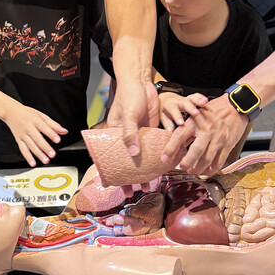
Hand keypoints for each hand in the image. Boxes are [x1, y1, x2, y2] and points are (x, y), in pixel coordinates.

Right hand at [5, 104, 67, 167]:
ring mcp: (23, 135)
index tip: (58, 140)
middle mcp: (28, 128)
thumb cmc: (27, 114)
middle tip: (52, 154)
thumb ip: (53, 124)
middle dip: (45, 147)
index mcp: (35, 120)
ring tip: (46, 160)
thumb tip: (64, 131)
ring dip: (38, 154)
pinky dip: (28, 157)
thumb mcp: (41, 115)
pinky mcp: (18, 140)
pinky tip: (33, 163)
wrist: (11, 112)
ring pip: (31, 146)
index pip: (44, 128)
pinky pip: (23, 150)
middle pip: (37, 139)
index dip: (51, 134)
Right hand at [106, 79, 160, 197]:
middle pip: (128, 162)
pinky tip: (161, 168)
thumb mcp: (128, 115)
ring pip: (142, 158)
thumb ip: (130, 133)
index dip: (116, 174)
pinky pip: (153, 148)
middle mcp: (126, 138)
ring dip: (146, 171)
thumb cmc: (129, 96)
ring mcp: (139, 136)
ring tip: (151, 185)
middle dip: (133, 178)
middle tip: (138, 191)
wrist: (141, 82)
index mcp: (114, 135)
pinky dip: (156, 158)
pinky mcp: (150, 131)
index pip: (113, 159)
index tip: (120, 188)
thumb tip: (133, 153)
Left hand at [158, 91, 207, 130]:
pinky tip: (206, 101)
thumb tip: (171, 136)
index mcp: (170, 106)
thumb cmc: (165, 111)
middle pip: (184, 103)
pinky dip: (201, 98)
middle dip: (190, 108)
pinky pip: (197, 96)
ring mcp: (186, 99)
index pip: (173, 111)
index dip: (177, 116)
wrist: (166, 100)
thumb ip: (168, 126)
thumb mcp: (164, 118)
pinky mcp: (192, 98)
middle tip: (196, 113)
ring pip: (191, 98)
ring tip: (204, 103)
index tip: (181, 123)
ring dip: (198, 100)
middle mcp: (178, 102)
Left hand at [161, 94, 248, 175]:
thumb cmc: (214, 111)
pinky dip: (212, 169)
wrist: (235, 106)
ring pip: (207, 159)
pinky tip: (206, 171)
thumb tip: (178, 145)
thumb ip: (187, 130)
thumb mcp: (196, 115)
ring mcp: (218, 139)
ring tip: (192, 171)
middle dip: (187, 162)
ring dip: (199, 168)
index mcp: (196, 122)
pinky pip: (219, 161)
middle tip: (182, 167)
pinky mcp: (228, 145)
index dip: (171, 148)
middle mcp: (207, 131)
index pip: (180, 135)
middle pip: (196, 150)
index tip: (164, 158)